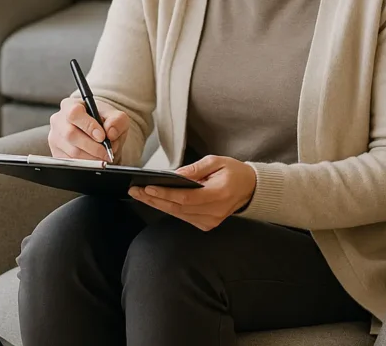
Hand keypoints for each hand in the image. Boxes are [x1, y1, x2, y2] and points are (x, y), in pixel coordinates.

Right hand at [48, 96, 128, 161]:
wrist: (97, 132)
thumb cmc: (103, 121)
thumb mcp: (115, 116)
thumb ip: (117, 121)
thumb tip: (110, 132)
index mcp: (70, 105)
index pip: (74, 113)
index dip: (88, 126)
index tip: (102, 136)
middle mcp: (58, 120)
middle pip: (71, 135)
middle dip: (93, 146)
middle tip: (106, 151)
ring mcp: (55, 138)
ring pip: (72, 151)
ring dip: (92, 157)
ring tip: (103, 155)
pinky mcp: (56, 153)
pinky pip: (70, 162)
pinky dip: (86, 163)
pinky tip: (94, 158)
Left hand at [128, 155, 256, 230]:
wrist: (250, 188)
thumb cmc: (234, 172)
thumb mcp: (216, 161)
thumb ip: (196, 168)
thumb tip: (175, 174)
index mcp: (219, 194)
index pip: (186, 197)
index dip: (165, 193)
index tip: (148, 187)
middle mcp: (214, 212)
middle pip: (178, 208)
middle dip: (154, 199)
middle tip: (135, 190)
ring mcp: (210, 221)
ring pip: (178, 214)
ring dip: (158, 204)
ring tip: (140, 194)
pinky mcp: (207, 224)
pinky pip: (183, 217)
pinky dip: (168, 208)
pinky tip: (155, 200)